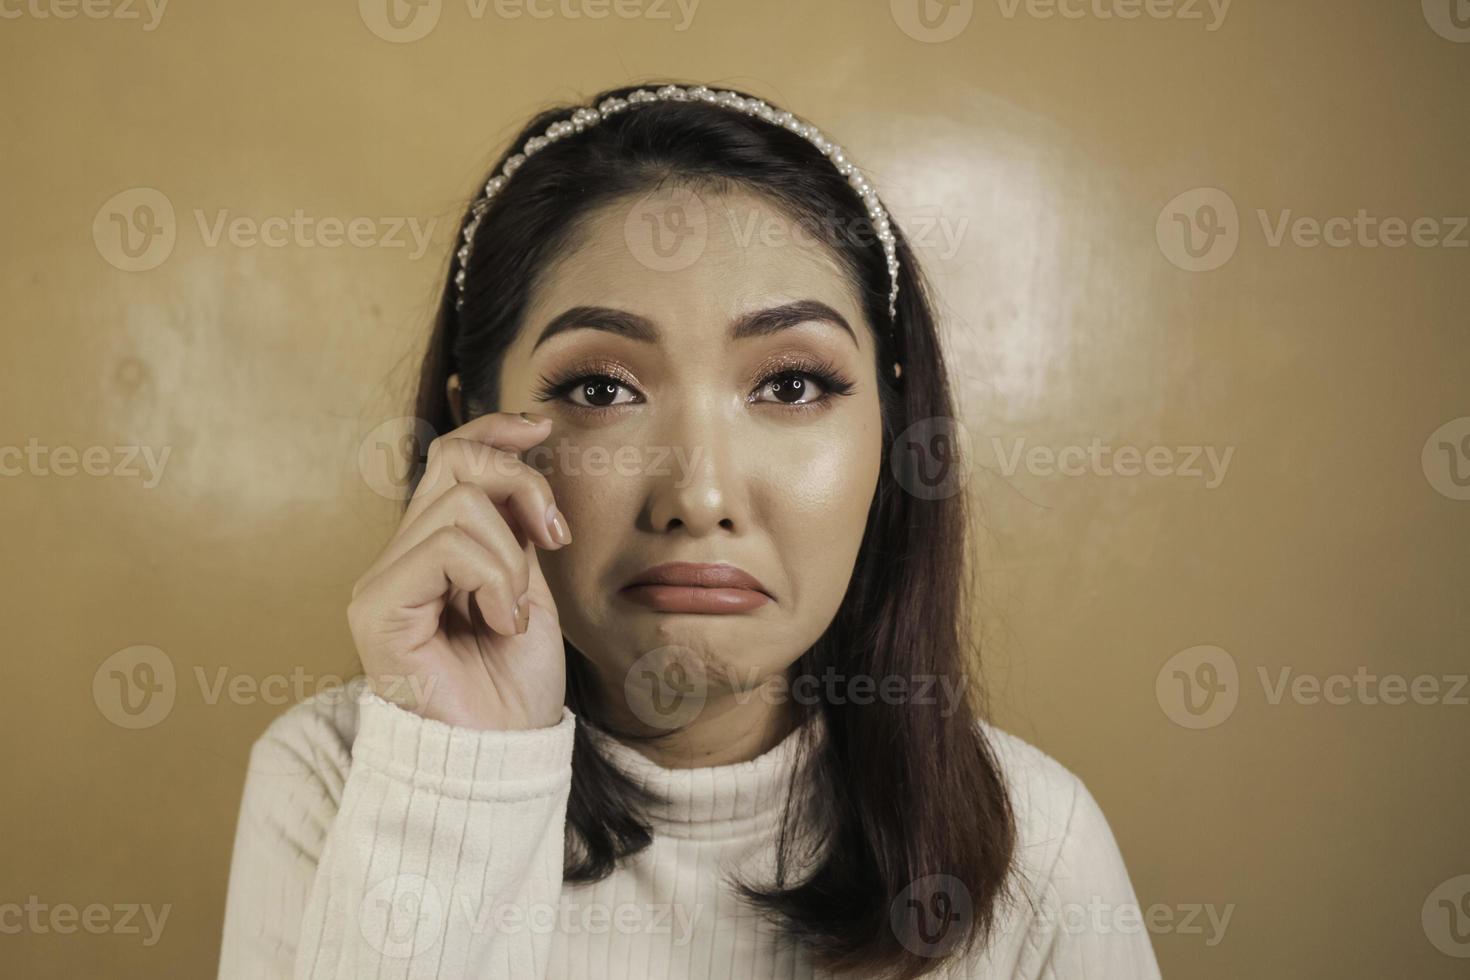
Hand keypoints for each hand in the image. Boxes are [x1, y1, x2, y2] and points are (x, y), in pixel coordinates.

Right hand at [347, 411, 570, 730]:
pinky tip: (501, 622)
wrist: (505, 753)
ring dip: (511, 556)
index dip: (493, 429)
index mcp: (433, 546)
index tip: (542, 428)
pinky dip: (494, 579)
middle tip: (553, 540)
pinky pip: (446, 549)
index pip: (449, 454)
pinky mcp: (377, 608)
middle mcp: (399, 556)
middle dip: (523, 488)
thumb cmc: (517, 681)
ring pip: (459, 506)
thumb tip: (525, 436)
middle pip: (456, 462)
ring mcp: (382, 581)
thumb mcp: (529, 578)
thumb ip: (515, 520)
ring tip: (514, 610)